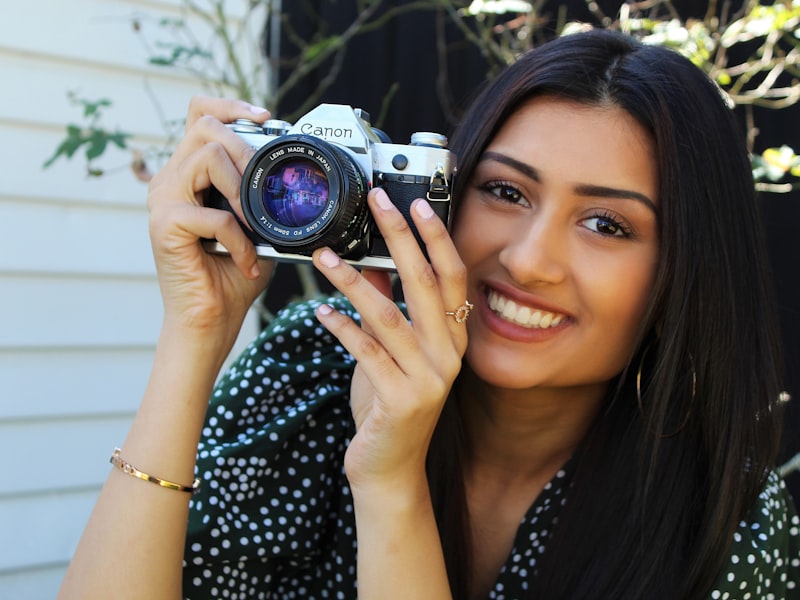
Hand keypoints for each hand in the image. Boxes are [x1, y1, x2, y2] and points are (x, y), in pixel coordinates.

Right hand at [146, 96, 273, 336]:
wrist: (211, 320)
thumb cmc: (232, 277)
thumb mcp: (257, 228)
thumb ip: (263, 199)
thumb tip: (293, 178)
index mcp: (189, 175)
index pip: (199, 114)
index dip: (230, 106)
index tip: (265, 117)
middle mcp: (170, 181)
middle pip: (204, 126)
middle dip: (244, 148)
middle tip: (264, 187)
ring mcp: (163, 200)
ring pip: (206, 156)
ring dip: (242, 190)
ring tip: (254, 225)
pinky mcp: (165, 225)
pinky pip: (214, 215)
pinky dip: (240, 239)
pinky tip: (247, 261)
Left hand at [312, 188, 467, 494]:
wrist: (389, 469)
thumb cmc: (388, 407)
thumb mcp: (390, 353)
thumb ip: (386, 310)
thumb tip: (370, 263)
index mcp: (452, 340)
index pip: (452, 278)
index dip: (436, 239)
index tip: (416, 203)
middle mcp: (448, 356)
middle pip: (425, 284)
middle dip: (400, 238)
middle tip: (377, 203)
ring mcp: (429, 379)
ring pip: (389, 315)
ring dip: (353, 281)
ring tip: (324, 256)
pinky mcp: (402, 400)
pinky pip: (367, 353)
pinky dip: (342, 328)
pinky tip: (320, 311)